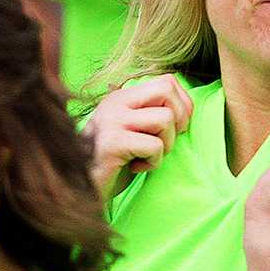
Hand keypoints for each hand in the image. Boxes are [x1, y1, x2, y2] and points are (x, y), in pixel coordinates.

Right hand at [83, 76, 192, 197]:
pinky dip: (153, 162)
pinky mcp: (113, 143)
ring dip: (166, 144)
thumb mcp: (131, 131)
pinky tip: (136, 167)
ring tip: (148, 156)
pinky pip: (154, 145)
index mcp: (121, 97)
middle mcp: (115, 103)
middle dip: (179, 118)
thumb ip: (150, 114)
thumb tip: (187, 108)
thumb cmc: (113, 164)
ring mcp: (112, 121)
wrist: (82, 189)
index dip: (182, 104)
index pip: (166, 81)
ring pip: (165, 118)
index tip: (176, 128)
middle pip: (166, 89)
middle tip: (166, 141)